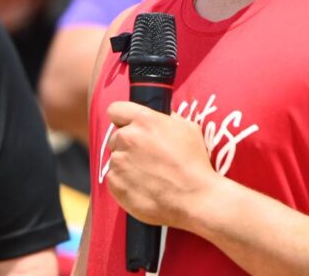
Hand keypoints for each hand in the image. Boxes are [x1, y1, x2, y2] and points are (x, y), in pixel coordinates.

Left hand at [104, 101, 219, 229]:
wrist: (195, 198)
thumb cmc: (194, 163)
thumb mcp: (188, 129)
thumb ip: (168, 118)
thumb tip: (160, 116)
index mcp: (144, 120)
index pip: (115, 110)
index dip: (123, 119)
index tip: (129, 127)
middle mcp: (127, 137)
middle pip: (115, 137)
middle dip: (127, 145)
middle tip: (145, 157)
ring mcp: (119, 161)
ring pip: (115, 158)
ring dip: (126, 164)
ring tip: (147, 175)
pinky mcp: (115, 184)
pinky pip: (113, 178)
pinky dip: (124, 182)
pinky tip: (142, 186)